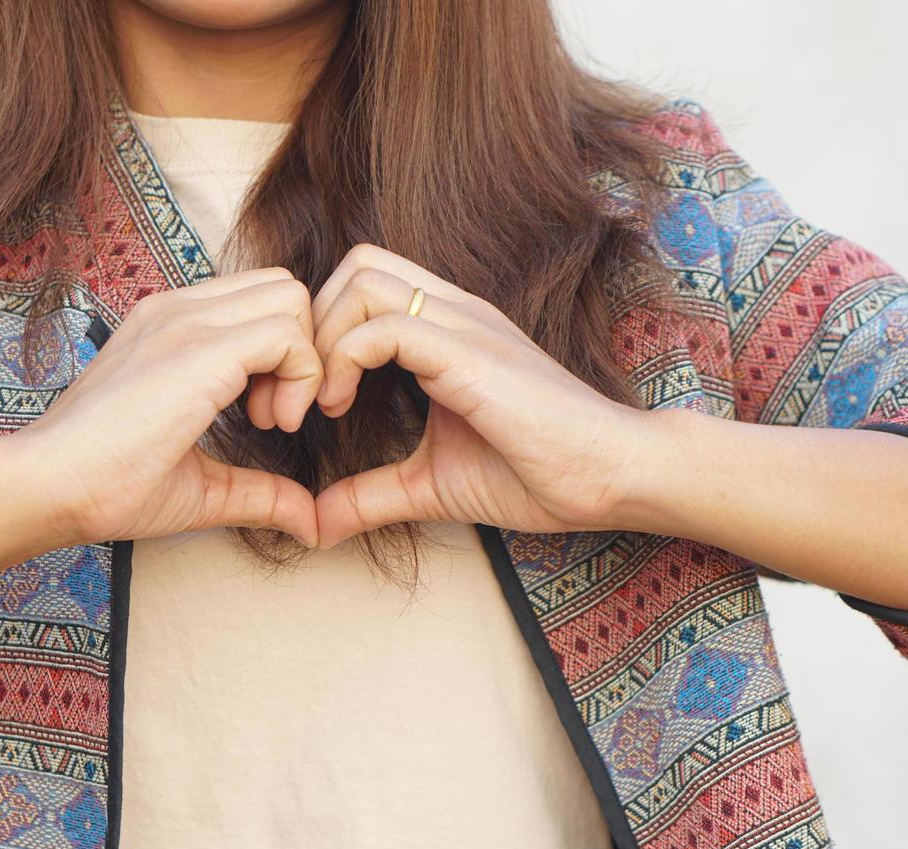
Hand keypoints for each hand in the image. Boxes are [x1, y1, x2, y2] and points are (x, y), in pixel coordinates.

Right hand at [9, 266, 323, 547]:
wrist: (48, 486)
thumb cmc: (108, 486)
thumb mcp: (202, 486)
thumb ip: (259, 492)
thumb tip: (311, 523)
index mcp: (174, 327)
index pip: (260, 301)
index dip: (284, 355)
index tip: (268, 417)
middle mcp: (180, 310)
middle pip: (284, 289)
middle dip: (302, 350)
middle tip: (276, 417)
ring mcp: (186, 320)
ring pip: (292, 299)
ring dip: (303, 361)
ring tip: (271, 422)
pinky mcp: (198, 347)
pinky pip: (288, 333)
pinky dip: (302, 378)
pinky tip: (272, 426)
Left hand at [308, 244, 649, 549]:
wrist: (611, 478)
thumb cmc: (537, 474)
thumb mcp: (430, 486)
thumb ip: (370, 495)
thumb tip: (315, 523)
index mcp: (445, 329)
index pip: (362, 284)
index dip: (318, 330)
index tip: (302, 401)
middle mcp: (453, 312)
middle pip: (354, 266)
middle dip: (309, 326)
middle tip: (296, 398)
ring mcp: (463, 325)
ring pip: (361, 280)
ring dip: (320, 340)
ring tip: (316, 405)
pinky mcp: (469, 354)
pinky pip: (384, 326)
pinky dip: (343, 361)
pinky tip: (339, 409)